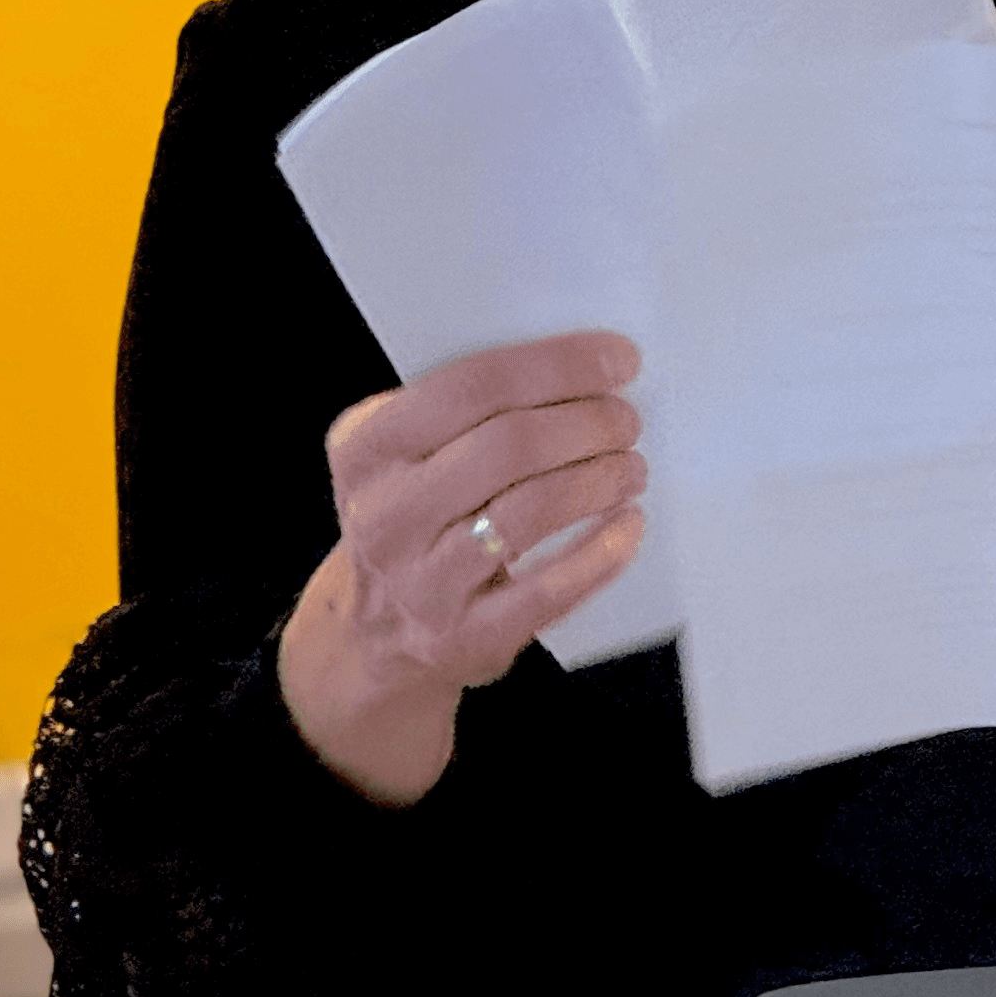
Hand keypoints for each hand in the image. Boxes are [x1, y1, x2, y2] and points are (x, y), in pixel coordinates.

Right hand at [279, 332, 645, 801]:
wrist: (377, 632)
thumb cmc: (414, 517)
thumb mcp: (405, 455)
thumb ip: (468, 408)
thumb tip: (584, 367)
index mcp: (365, 447)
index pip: (470, 387)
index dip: (556, 366)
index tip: (619, 358)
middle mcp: (384, 514)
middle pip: (507, 446)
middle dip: (586, 423)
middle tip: (626, 420)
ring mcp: (420, 582)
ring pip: (530, 512)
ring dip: (599, 479)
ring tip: (630, 468)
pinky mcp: (465, 637)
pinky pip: (549, 589)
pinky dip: (601, 552)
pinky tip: (628, 525)